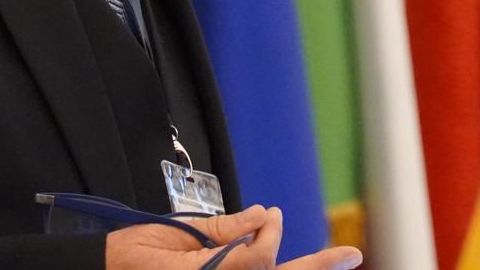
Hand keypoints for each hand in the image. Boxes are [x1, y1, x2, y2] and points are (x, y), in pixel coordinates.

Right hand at [105, 205, 362, 269]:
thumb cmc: (127, 254)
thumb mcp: (171, 235)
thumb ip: (220, 232)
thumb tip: (264, 216)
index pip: (256, 260)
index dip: (267, 235)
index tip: (271, 215)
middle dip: (313, 269)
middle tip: (352, 255)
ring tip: (335, 261)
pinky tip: (284, 259)